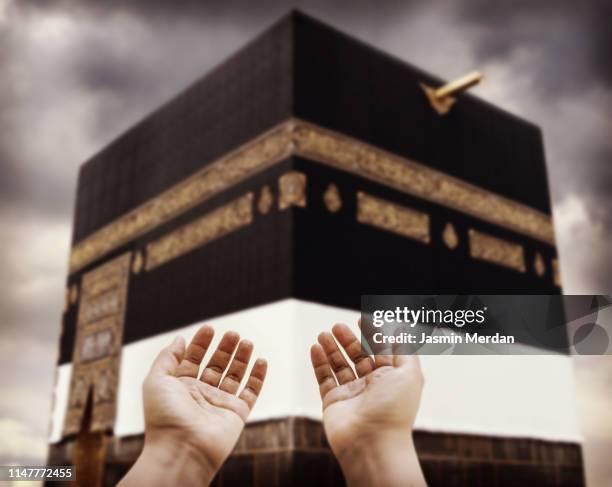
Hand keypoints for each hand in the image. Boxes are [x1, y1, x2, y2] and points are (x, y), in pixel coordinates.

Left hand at [120, 325, 266, 486]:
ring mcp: (219, 404)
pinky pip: (251, 393)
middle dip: (224, 348)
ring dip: (241, 358)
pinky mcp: (237, 414)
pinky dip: (258, 377)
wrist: (182, 449)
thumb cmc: (165, 417)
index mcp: (180, 387)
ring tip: (247, 341)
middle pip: (216, 365)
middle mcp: (201, 395)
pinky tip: (261, 361)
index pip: (193, 359)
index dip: (200, 343)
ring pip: (234, 376)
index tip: (209, 328)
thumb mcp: (157, 380)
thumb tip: (180, 339)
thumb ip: (168, 357)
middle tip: (233, 333)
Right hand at [310, 323, 425, 486]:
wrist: (372, 443)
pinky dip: (319, 363)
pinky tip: (315, 348)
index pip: (380, 350)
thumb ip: (404, 348)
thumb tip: (402, 327)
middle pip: (358, 356)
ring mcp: (351, 394)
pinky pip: (324, 378)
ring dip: (331, 348)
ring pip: (339, 365)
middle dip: (348, 339)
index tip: (361, 318)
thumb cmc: (394, 409)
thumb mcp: (409, 373)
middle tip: (336, 326)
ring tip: (323, 334)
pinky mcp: (333, 401)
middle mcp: (371, 385)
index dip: (372, 334)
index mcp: (391, 378)